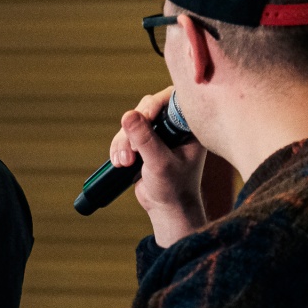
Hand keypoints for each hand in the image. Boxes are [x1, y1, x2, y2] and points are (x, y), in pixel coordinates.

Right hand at [109, 86, 207, 246]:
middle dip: (133, 131)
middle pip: (147, 108)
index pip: (170, 99)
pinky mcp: (144, 142)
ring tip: (123, 163)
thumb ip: (145, 139)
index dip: (153, 106)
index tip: (141, 121)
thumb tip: (127, 115)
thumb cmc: (173, 188)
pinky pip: (126, 134)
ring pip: (132, 122)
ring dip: (122, 142)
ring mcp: (159, 132)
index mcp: (189, 124)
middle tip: (130, 153)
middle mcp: (175, 124)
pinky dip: (118, 147)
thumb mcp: (159, 163)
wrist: (167, 208)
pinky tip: (120, 163)